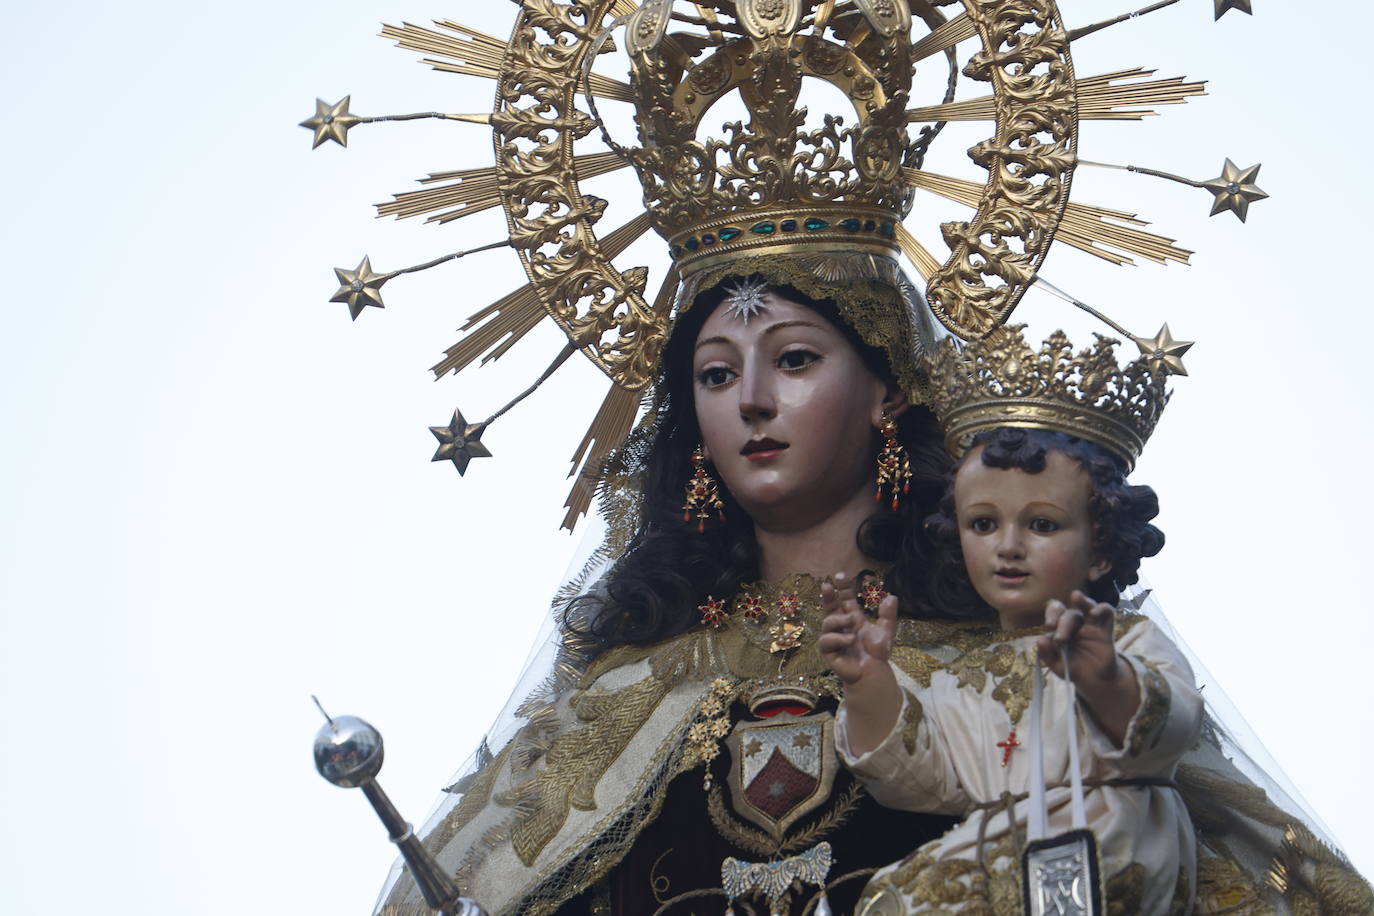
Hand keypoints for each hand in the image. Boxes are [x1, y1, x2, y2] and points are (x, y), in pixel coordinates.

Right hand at [819, 572, 896, 686]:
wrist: (873, 672)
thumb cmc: (877, 652)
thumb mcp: (886, 632)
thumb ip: (888, 616)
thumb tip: (892, 596)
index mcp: (852, 617)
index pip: (844, 599)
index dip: (842, 588)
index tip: (840, 575)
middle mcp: (840, 626)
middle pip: (830, 607)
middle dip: (828, 596)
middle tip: (827, 585)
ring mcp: (833, 638)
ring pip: (827, 622)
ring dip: (839, 620)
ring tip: (852, 622)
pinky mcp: (829, 651)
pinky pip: (826, 641)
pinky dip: (838, 638)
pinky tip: (850, 640)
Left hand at [1037, 590, 1139, 746]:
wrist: (1097, 685)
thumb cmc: (1073, 671)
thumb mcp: (1058, 667)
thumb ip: (1048, 655)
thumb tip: (1040, 641)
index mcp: (1058, 630)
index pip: (1052, 615)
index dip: (1050, 618)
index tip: (1049, 632)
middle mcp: (1073, 624)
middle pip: (1066, 610)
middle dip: (1062, 618)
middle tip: (1060, 633)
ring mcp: (1090, 625)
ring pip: (1085, 607)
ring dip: (1081, 603)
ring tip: (1077, 600)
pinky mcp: (1106, 631)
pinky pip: (1106, 614)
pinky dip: (1102, 609)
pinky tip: (1099, 610)